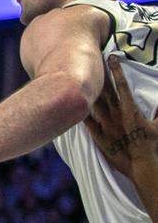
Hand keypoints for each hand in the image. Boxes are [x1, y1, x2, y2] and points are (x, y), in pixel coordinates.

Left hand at [84, 55, 157, 179]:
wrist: (142, 165)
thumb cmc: (152, 146)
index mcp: (130, 109)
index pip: (122, 85)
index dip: (117, 70)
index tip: (112, 57)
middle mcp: (115, 114)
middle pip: (105, 90)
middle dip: (100, 75)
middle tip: (93, 61)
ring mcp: (105, 124)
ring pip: (94, 103)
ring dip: (88, 91)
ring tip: (79, 77)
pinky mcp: (98, 135)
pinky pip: (87, 121)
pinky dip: (81, 112)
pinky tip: (72, 102)